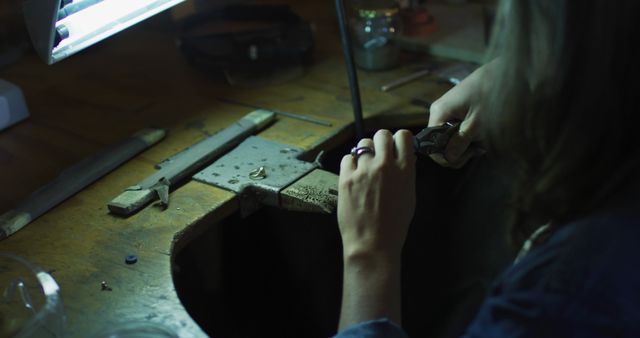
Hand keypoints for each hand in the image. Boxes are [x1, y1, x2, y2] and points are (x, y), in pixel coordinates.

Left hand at [336, 129, 415, 329]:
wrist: (372, 243)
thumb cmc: (395, 225)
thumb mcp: (410, 196)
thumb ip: (406, 174)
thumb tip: (402, 157)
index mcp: (405, 170)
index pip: (403, 136)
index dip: (399, 139)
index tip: (396, 147)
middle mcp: (384, 165)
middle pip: (381, 135)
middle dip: (381, 142)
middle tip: (379, 154)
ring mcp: (364, 171)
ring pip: (362, 144)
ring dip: (365, 152)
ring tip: (365, 166)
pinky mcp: (346, 178)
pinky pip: (347, 158)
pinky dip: (351, 164)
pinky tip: (354, 175)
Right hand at [428, 61, 495, 167]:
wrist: (499, 73)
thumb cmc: (489, 94)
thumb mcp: (477, 122)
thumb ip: (461, 141)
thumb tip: (448, 159)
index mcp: (439, 113)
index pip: (431, 144)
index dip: (445, 155)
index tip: (465, 156)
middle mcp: (438, 113)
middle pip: (439, 144)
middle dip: (458, 151)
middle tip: (477, 149)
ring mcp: (446, 113)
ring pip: (449, 140)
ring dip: (465, 145)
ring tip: (482, 141)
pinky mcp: (455, 113)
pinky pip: (456, 132)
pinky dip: (468, 137)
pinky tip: (480, 135)